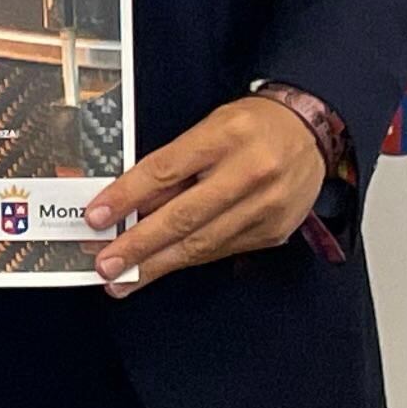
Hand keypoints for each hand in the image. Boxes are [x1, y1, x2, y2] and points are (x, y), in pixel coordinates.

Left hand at [88, 96, 324, 293]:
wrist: (310, 131)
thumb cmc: (250, 127)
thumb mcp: (208, 128)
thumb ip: (172, 165)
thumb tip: (129, 203)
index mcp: (225, 136)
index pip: (165, 170)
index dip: (126, 196)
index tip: (96, 217)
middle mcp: (249, 171)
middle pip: (183, 216)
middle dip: (138, 245)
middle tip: (105, 264)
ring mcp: (266, 206)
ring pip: (202, 243)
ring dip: (157, 265)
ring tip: (124, 279)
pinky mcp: (274, 230)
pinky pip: (221, 250)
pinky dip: (188, 260)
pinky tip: (163, 268)